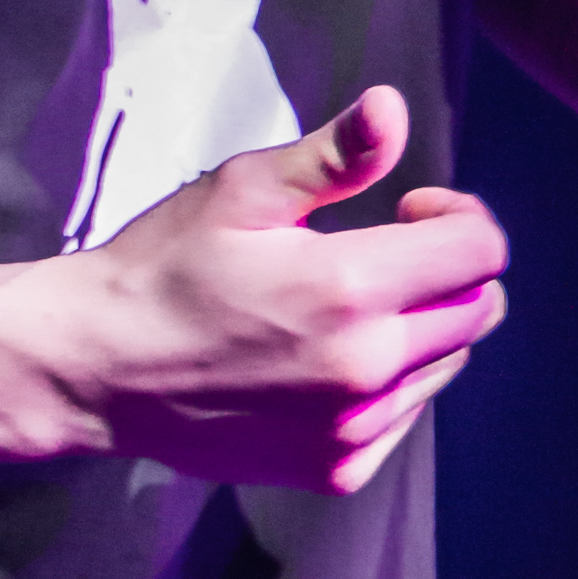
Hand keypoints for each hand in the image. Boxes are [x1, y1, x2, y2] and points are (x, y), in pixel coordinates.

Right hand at [45, 85, 507, 493]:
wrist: (97, 368)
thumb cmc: (164, 266)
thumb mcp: (241, 192)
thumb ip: (331, 156)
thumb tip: (392, 109)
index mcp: (349, 288)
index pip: (480, 251)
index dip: (458, 214)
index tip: (410, 204)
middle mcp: (365, 368)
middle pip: (479, 309)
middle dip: (448, 267)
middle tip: (384, 247)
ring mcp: (353, 429)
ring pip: (447, 364)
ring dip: (422, 325)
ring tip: (347, 304)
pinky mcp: (335, 469)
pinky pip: (404, 416)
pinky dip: (389, 382)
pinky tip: (327, 359)